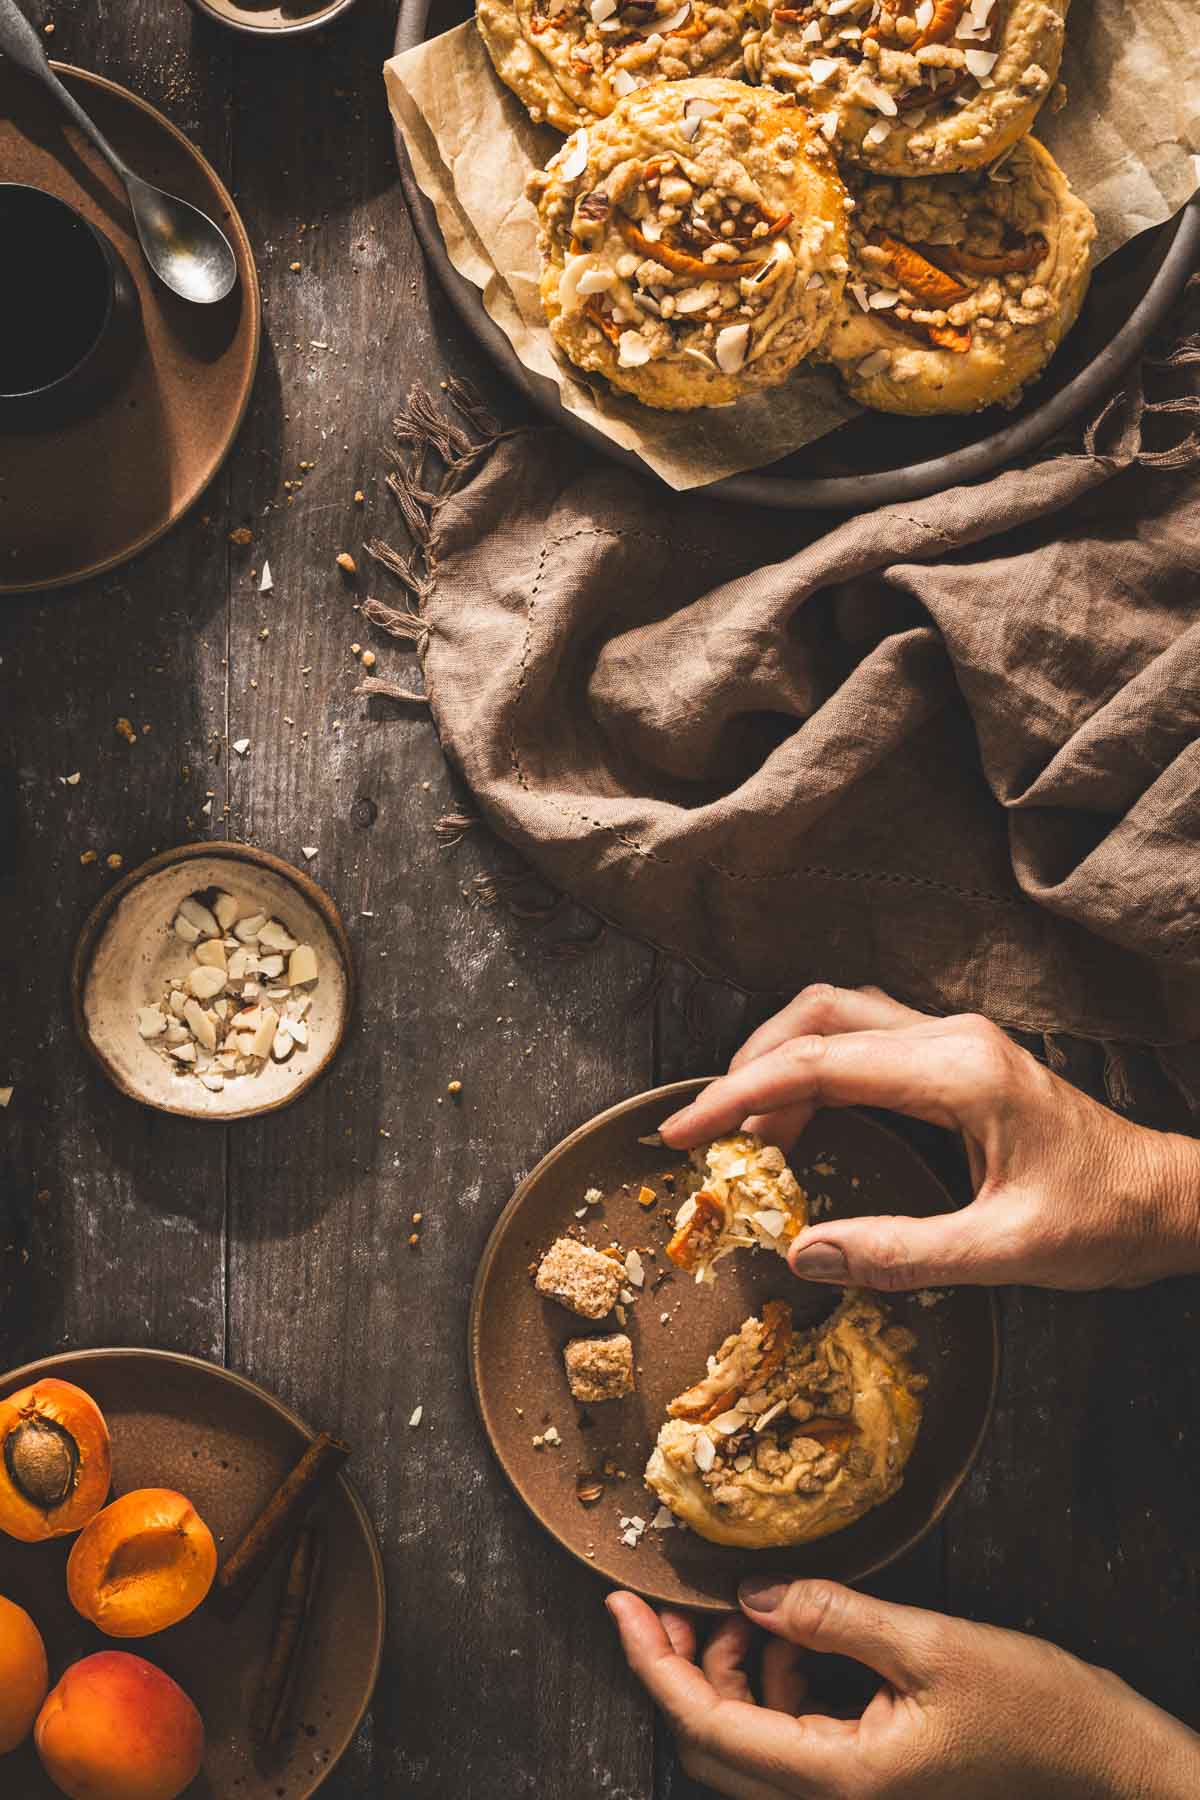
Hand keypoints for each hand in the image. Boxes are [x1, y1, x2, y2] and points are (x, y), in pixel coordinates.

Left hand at [608, 1580, 1199, 1798]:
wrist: (1107, 1768)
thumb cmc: (1038, 1712)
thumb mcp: (933, 1646)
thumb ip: (834, 1617)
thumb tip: (751, 1594)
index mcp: (840, 1778)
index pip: (707, 1725)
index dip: (652, 1664)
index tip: (618, 1605)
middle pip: (711, 1745)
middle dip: (680, 1668)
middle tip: (672, 1599)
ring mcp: (851, 1799)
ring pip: (746, 1744)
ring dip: (730, 1674)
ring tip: (750, 1611)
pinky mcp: (869, 1783)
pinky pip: (788, 1742)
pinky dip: (773, 1686)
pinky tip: (796, 1639)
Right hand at [658, 985, 1199, 1290]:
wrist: (1167, 1198)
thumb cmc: (1102, 1221)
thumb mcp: (1005, 1253)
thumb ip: (903, 1255)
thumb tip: (806, 1255)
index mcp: (959, 1071)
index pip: (818, 1062)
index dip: (737, 1095)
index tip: (683, 1130)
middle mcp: (951, 1037)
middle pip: (818, 1014)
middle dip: (748, 1065)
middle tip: (709, 1130)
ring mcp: (955, 1039)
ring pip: (837, 1017)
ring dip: (780, 1063)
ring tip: (748, 1135)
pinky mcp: (957, 1056)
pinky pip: (863, 1041)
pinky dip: (815, 1072)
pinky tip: (801, 1123)